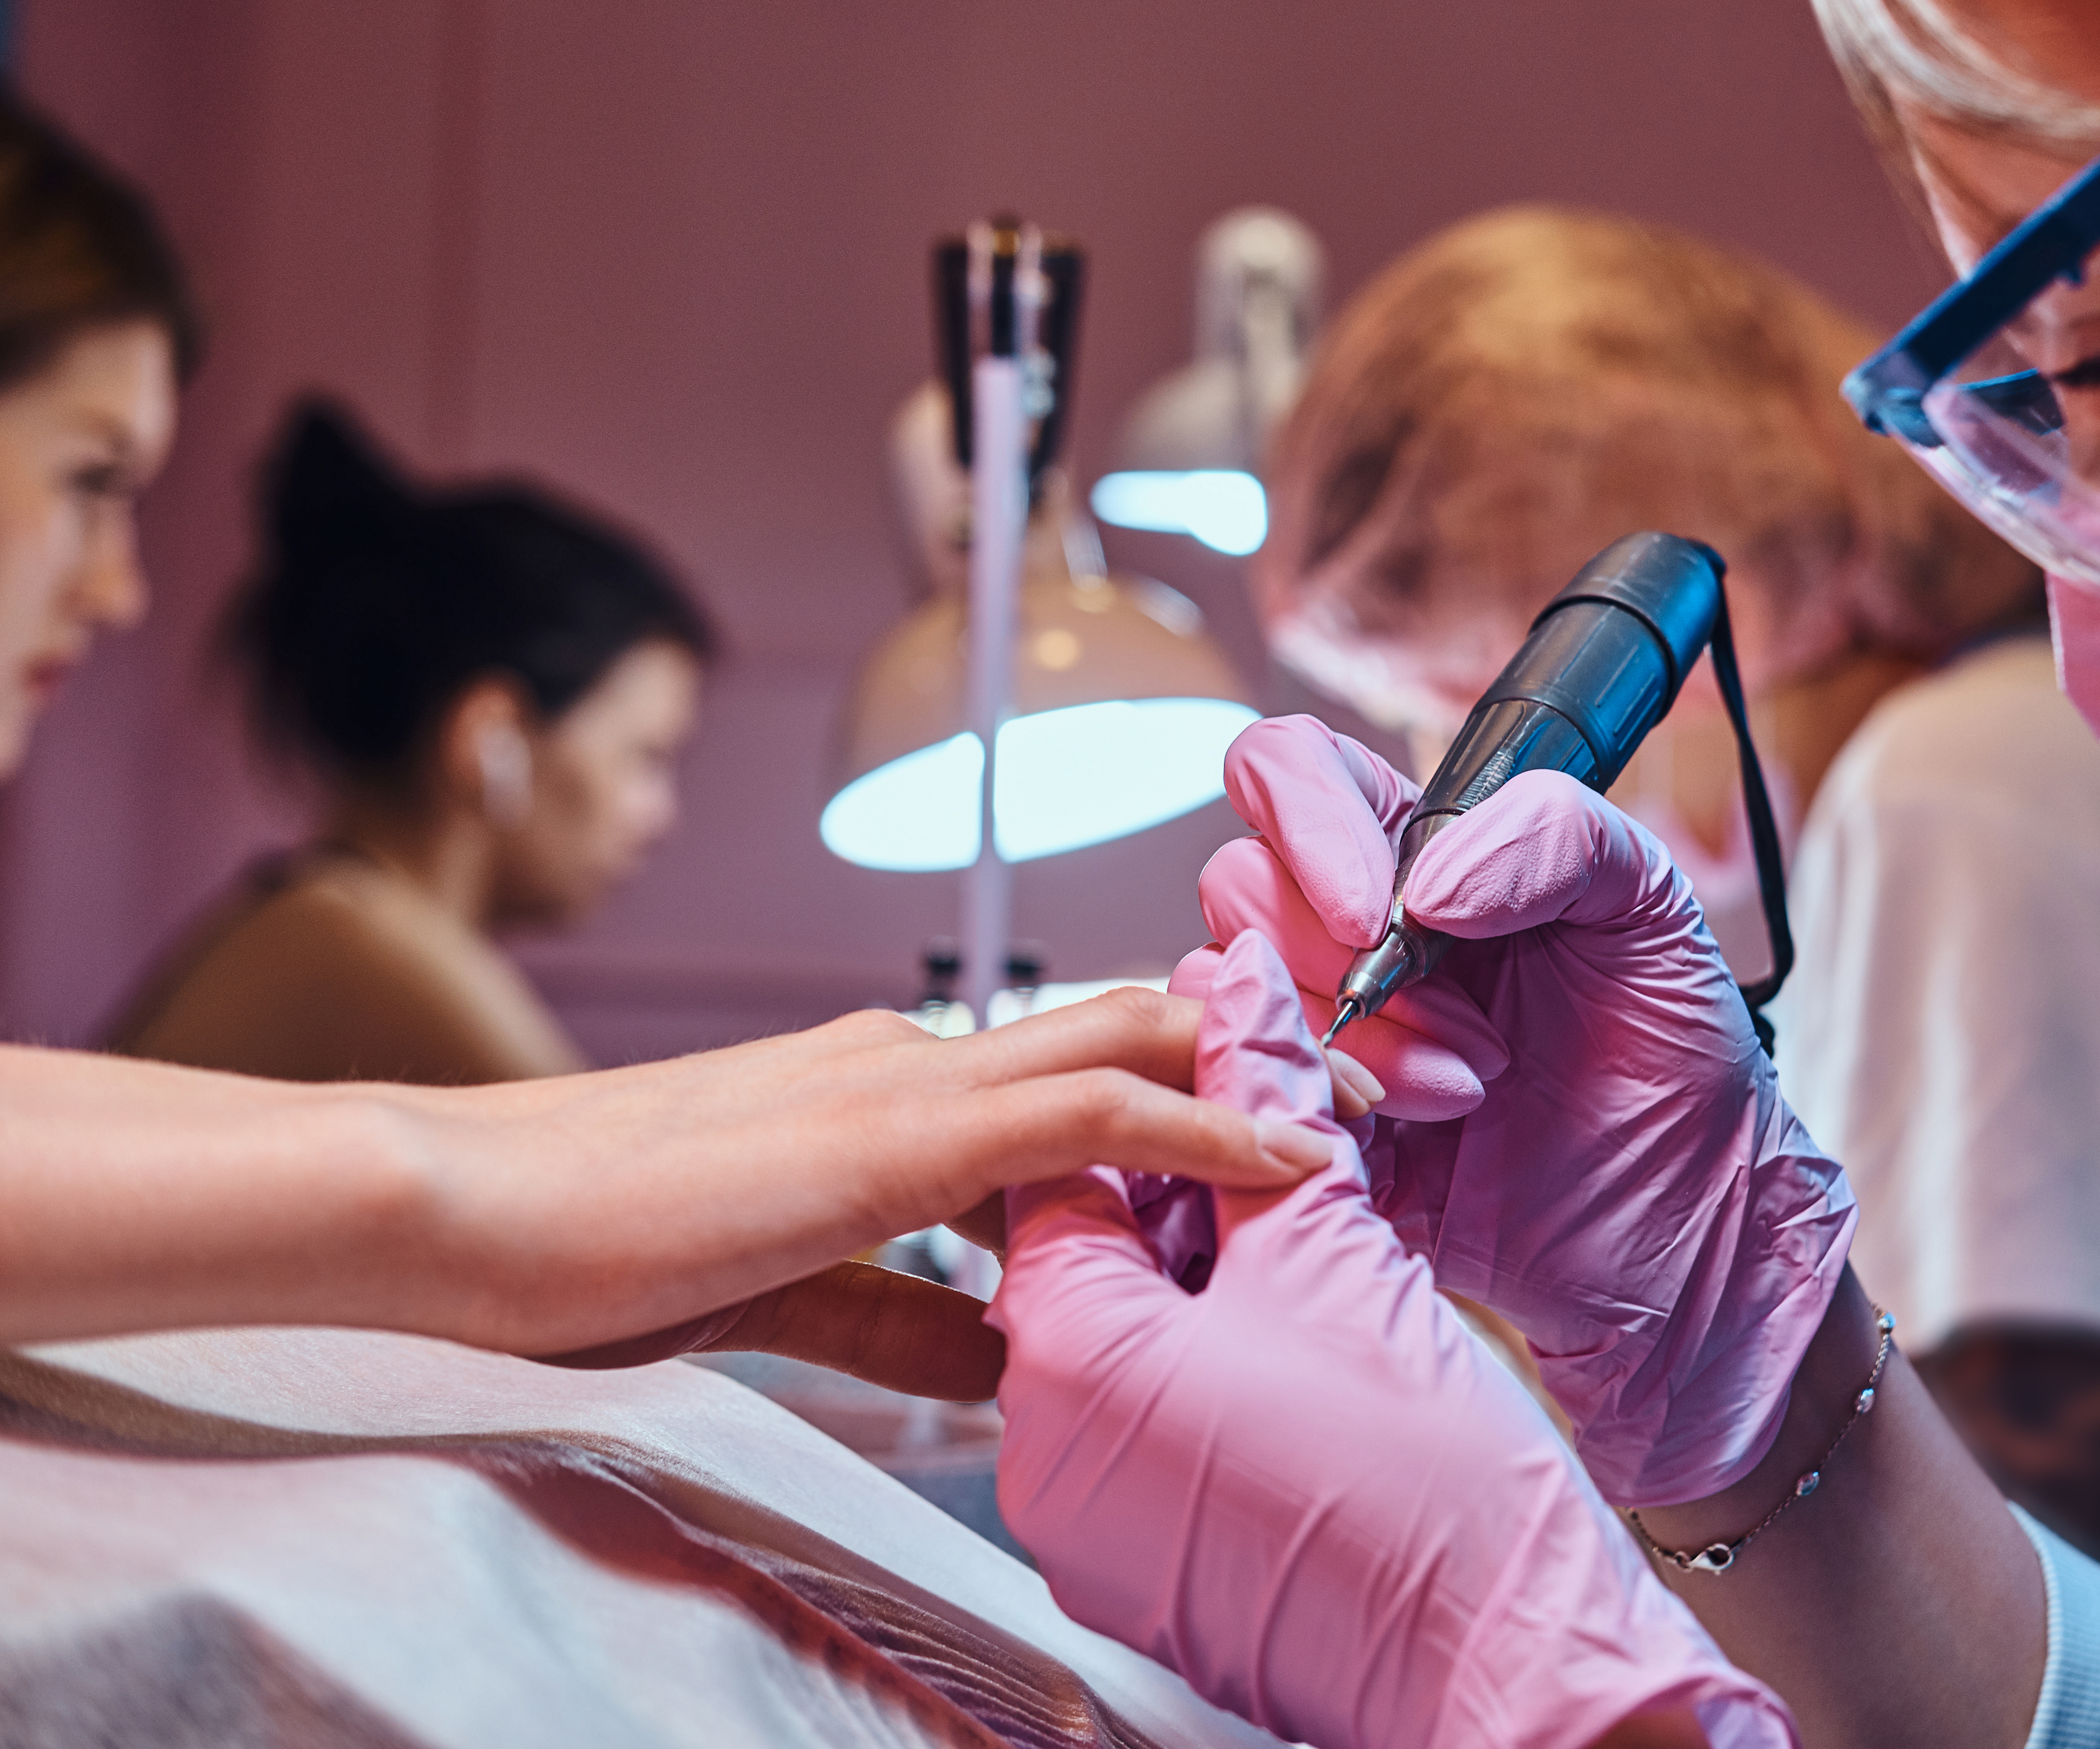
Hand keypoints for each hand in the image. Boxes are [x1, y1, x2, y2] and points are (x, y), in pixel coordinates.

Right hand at [425, 989, 1336, 1390]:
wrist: (457, 1212)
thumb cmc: (583, 1251)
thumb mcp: (783, 1289)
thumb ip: (900, 1310)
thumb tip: (1007, 1348)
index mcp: (874, 1084)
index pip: (1059, 1072)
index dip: (1175, 1089)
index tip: (1268, 1132)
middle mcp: (905, 1055)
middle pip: (1120, 1033)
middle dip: (1240, 1060)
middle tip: (1351, 1102)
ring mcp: (903, 1079)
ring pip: (1128, 1050)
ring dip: (1247, 1083)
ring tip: (1359, 1119)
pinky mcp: (900, 1129)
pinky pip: (1094, 1116)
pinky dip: (1205, 1133)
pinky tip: (1287, 1162)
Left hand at [987, 934, 1792, 1748]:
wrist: (1509, 1665)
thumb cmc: (1425, 1490)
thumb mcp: (1334, 1251)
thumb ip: (1268, 1103)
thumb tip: (1239, 996)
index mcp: (1059, 1362)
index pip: (1061, 1174)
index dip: (1167, 1112)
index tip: (1249, 1091)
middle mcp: (1040, 1460)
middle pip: (1084, 1261)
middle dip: (1191, 1199)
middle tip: (1298, 1180)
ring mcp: (1089, 1532)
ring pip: (1122, 1347)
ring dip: (1210, 1286)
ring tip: (1316, 1272)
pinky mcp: (1143, 1573)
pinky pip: (1147, 1432)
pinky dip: (1216, 1372)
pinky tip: (1310, 1360)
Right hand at [1176, 716, 1853, 1507]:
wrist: (1686, 1219)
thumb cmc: (1671, 1054)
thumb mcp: (1650, 904)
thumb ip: (1553, 834)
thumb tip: (1427, 882)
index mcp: (1416, 848)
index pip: (1292, 771)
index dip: (1306, 821)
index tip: (1381, 908)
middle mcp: (1346, 930)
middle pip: (1240, 885)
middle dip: (1346, 963)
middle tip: (1474, 1030)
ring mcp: (1315, 1033)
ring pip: (1231, 999)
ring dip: (1355, 1051)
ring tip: (1468, 1093)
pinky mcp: (1304, 1132)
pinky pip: (1236, 1102)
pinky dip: (1317, 1117)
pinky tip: (1421, 1146)